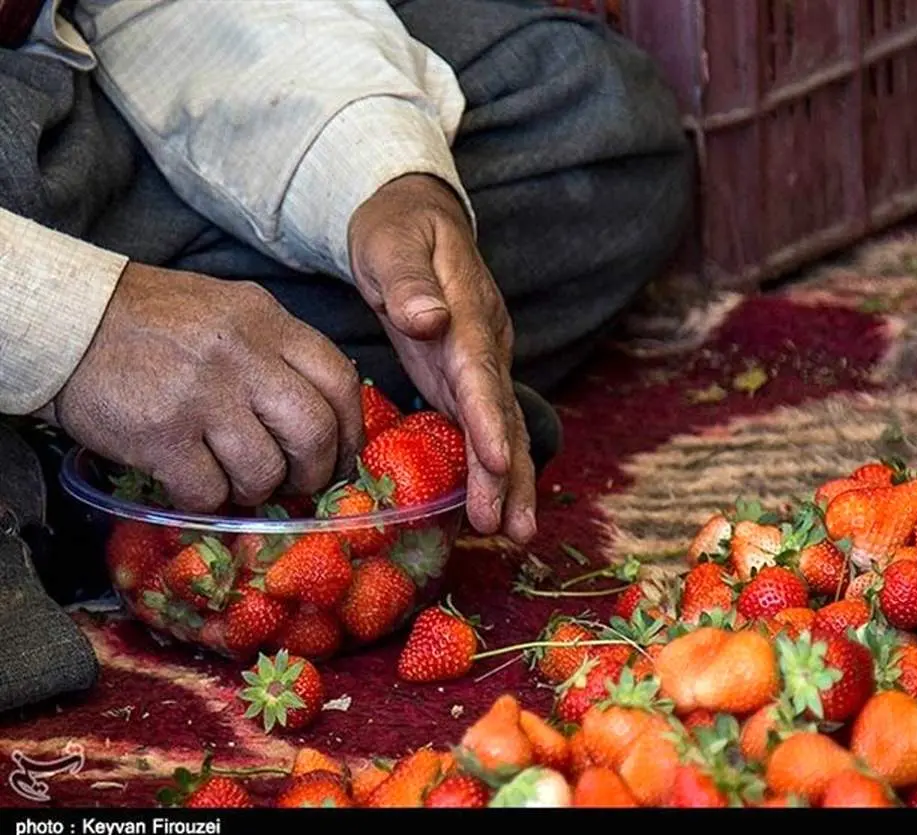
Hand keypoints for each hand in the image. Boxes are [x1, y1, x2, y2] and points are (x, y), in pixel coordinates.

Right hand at [53, 263, 363, 510]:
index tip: (344, 455)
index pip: (339, 380)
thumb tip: (323, 412)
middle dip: (315, 471)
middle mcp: (243, 356)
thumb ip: (276, 350)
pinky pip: (208, 491)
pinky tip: (193, 484)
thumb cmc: (153, 321)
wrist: (68, 321)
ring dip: (257, 489)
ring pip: (265, 469)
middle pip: (314, 432)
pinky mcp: (162, 434)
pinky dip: (207, 500)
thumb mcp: (229, 312)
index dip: (350, 429)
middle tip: (298, 483)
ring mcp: (203, 396)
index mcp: (267, 321)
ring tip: (238, 481)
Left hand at [347, 174, 535, 544]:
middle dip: (508, 472)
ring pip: (503, 430)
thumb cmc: (398, 230)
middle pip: (503, 414)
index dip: (489, 419)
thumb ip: (409, 279)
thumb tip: (429, 318)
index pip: (480, 371)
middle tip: (509, 526)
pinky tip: (492, 510)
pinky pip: (485, 431)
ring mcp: (480, 366)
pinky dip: (493, 471)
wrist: (416, 220)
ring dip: (510, 483)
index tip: (497, 460)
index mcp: (469, 313)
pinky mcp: (466, 381)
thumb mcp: (392, 241)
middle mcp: (485, 346)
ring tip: (515, 533)